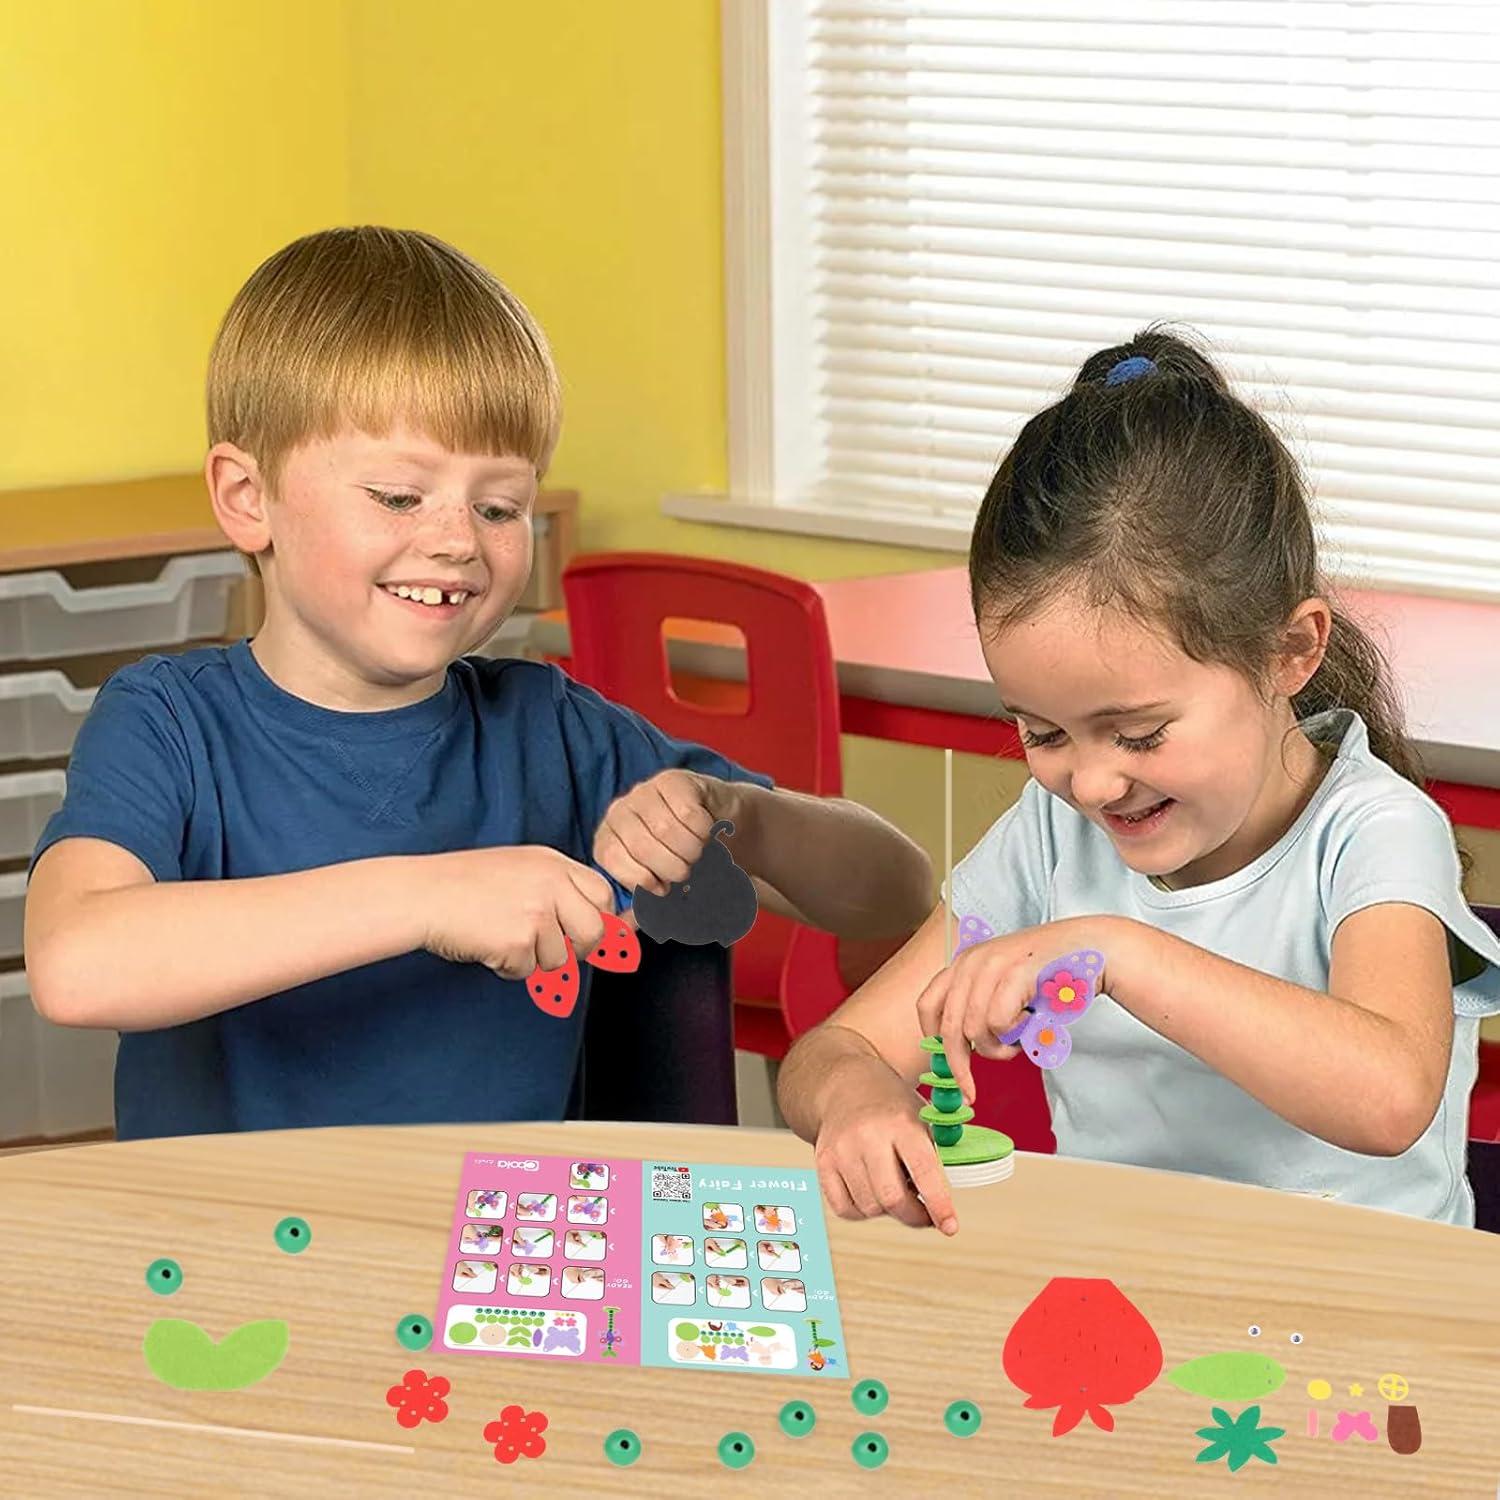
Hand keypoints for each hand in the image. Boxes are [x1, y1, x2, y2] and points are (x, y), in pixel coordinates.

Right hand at [420, 846, 614, 978]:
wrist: (423, 894)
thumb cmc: (465, 884)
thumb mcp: (521, 868)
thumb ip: (558, 888)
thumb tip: (598, 924)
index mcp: (554, 863)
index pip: (604, 895)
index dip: (604, 921)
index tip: (598, 938)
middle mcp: (551, 884)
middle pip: (595, 931)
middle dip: (580, 950)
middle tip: (550, 950)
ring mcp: (537, 912)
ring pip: (560, 958)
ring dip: (534, 960)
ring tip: (501, 937)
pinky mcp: (518, 941)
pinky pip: (528, 971)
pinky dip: (508, 967)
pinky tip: (487, 945)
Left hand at [594, 769, 734, 896]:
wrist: (720, 826)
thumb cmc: (685, 861)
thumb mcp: (662, 885)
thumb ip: (644, 905)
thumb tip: (631, 925)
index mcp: (608, 840)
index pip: (611, 858)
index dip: (640, 879)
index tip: (662, 890)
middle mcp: (620, 812)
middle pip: (641, 846)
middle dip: (671, 869)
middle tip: (687, 873)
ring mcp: (644, 792)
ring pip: (666, 830)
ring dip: (691, 852)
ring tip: (697, 855)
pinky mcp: (673, 780)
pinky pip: (688, 812)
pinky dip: (703, 831)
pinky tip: (705, 832)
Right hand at [812, 1059, 958, 1235]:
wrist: (847, 1085)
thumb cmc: (892, 1107)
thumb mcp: (921, 1120)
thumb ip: (934, 1159)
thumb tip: (942, 1208)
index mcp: (901, 1123)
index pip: (923, 1172)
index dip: (939, 1205)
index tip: (950, 1226)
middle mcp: (869, 1136)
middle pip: (892, 1198)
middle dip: (914, 1217)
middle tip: (925, 1215)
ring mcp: (842, 1150)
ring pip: (869, 1208)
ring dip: (888, 1211)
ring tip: (895, 1190)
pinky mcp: (823, 1162)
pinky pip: (844, 1209)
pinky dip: (862, 1212)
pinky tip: (873, 1195)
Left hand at [915, 918, 1107, 1104]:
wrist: (1093, 950)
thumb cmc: (1052, 975)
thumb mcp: (1004, 983)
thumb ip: (979, 1007)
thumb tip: (957, 1051)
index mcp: (964, 962)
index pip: (927, 1006)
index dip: (932, 1042)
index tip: (945, 1068)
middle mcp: (971, 961)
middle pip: (948, 1026)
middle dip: (959, 1066)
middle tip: (970, 1092)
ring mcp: (991, 966)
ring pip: (975, 1031)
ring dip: (1000, 1048)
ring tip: (1021, 1037)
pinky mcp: (1013, 975)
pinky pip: (1000, 1025)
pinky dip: (1017, 1034)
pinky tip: (1033, 1020)